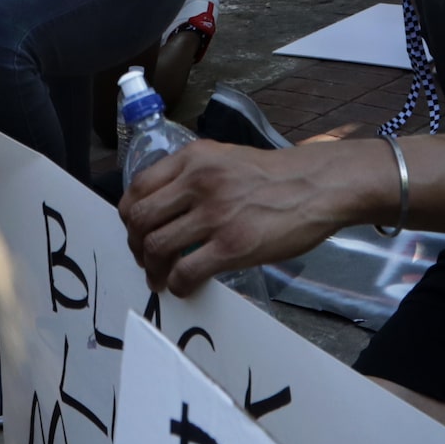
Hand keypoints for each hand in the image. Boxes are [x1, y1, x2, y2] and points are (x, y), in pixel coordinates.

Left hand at [120, 139, 360, 296]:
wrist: (315, 185)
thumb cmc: (273, 175)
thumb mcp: (224, 157)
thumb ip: (192, 175)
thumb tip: (164, 206)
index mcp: (193, 158)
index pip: (138, 187)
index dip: (129, 216)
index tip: (135, 231)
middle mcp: (197, 182)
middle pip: (141, 219)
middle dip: (135, 246)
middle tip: (144, 260)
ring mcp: (214, 214)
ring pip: (157, 247)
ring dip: (152, 270)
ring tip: (160, 279)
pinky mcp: (232, 246)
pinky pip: (186, 271)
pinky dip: (177, 285)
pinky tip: (184, 287)